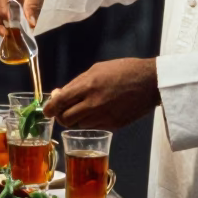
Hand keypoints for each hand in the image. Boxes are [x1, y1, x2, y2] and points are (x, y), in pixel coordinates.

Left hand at [44, 58, 158, 129]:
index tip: (47, 110)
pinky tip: (96, 113)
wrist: (150, 82)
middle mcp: (93, 103)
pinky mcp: (113, 125)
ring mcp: (103, 116)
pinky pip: (93, 128)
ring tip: (82, 110)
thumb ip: (77, 83)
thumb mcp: (97, 69)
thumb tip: (60, 93)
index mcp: (87, 86)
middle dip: (60, 116)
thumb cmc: (124, 70)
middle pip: (65, 118)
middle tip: (63, 111)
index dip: (49, 108)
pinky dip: (90, 122)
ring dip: (76, 119)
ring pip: (78, 125)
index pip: (59, 102)